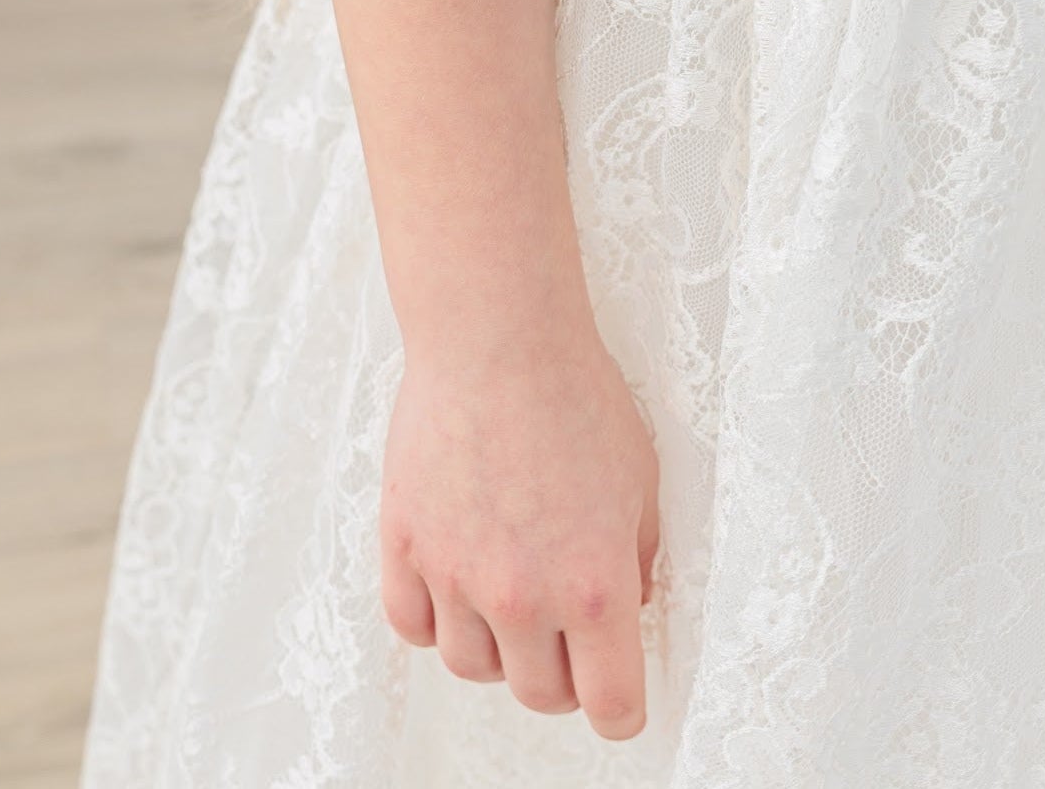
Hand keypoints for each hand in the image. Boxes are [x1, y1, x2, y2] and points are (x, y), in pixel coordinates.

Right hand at [379, 323, 661, 740]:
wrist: (499, 337)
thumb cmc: (579, 396)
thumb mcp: (640, 479)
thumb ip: (635, 558)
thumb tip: (624, 608)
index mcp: (595, 587)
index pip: (612, 706)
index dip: (621, 707)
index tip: (619, 692)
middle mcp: (522, 598)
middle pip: (541, 694)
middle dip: (564, 674)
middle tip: (569, 634)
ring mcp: (456, 576)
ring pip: (474, 666)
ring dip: (499, 646)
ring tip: (513, 593)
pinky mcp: (404, 546)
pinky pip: (414, 626)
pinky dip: (438, 619)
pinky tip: (458, 582)